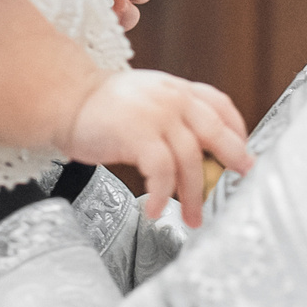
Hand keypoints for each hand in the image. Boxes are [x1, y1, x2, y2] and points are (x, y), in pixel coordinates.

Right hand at [59, 69, 252, 227]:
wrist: (64, 100)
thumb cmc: (102, 107)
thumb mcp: (148, 99)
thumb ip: (175, 116)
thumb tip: (204, 152)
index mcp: (177, 89)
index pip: (221, 106)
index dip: (238, 131)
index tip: (242, 155)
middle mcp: (172, 99)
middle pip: (216, 133)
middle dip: (233, 160)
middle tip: (240, 183)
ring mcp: (155, 115)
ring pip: (190, 160)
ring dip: (195, 195)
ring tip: (194, 217)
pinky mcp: (136, 134)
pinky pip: (161, 172)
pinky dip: (163, 195)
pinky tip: (158, 209)